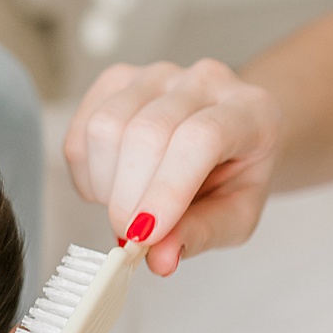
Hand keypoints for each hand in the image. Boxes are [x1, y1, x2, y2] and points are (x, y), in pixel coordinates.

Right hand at [63, 59, 281, 275]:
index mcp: (249, 110)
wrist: (231, 137)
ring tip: (127, 205)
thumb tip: (158, 258)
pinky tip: (112, 184)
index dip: (167, 189)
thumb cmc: (236, 175)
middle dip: (128, 198)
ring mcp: (156, 74)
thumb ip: (201, 235)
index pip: (200, 139)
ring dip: (105, 184)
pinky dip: (86, 170)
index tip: (143, 235)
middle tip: (131, 235)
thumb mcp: (237, 216)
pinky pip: (83, 127)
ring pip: (106, 126)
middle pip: (146, 133)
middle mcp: (203, 81)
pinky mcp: (118, 79)